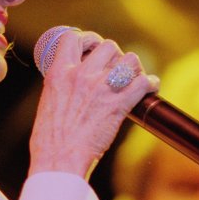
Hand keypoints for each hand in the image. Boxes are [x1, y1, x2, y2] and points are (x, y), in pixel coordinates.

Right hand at [28, 29, 158, 177]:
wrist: (58, 161)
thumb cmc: (49, 141)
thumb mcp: (48, 102)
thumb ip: (62, 87)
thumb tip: (72, 85)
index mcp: (59, 73)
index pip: (74, 38)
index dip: (88, 38)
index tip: (94, 48)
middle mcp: (80, 75)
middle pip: (108, 46)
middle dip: (116, 56)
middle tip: (118, 69)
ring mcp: (100, 88)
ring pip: (130, 59)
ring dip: (135, 68)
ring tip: (135, 77)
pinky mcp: (118, 104)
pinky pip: (143, 83)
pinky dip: (151, 84)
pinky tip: (150, 88)